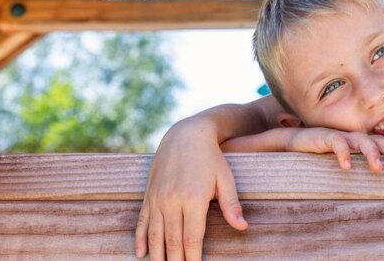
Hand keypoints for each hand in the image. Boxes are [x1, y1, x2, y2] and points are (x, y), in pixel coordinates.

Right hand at [135, 117, 245, 260]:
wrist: (185, 135)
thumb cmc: (211, 158)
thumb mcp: (225, 179)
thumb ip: (231, 205)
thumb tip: (242, 227)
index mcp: (193, 199)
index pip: (192, 239)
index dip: (193, 259)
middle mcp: (172, 201)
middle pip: (172, 242)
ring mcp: (157, 199)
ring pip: (155, 236)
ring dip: (158, 257)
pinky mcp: (149, 195)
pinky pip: (142, 222)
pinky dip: (141, 240)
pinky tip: (141, 255)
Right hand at [284, 127, 383, 171]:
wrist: (296, 142)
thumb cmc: (322, 154)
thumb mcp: (344, 160)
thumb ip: (358, 165)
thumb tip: (377, 175)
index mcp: (360, 143)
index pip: (383, 142)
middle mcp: (354, 137)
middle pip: (378, 141)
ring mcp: (342, 136)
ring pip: (362, 141)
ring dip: (371, 153)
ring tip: (378, 169)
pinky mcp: (326, 137)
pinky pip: (338, 144)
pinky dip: (343, 154)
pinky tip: (346, 166)